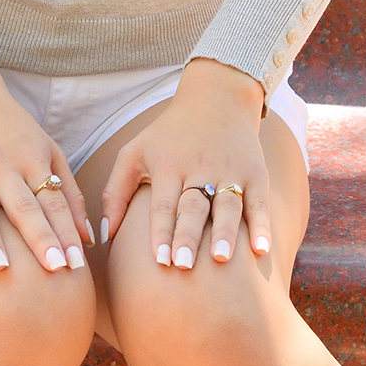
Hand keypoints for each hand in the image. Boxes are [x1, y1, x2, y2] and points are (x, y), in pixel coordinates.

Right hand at [0, 56, 94, 272]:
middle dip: (40, 237)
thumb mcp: (47, 149)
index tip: (77, 264)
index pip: (53, 201)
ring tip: (1, 268)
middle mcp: (2, 166)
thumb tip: (87, 238)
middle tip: (54, 268)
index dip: (66, 232)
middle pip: (23, 206)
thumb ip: (68, 192)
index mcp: (32, 160)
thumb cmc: (12, 129)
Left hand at [100, 58, 271, 267]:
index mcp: (169, 165)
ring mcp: (230, 171)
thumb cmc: (168, 134)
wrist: (217, 99)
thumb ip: (115, 192)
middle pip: (193, 206)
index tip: (159, 261)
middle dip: (188, 236)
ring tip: (221, 259)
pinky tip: (261, 250)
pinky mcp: (255, 174)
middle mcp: (200, 168)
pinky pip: (259, 203)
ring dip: (224, 233)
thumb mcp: (135, 152)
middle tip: (184, 266)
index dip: (161, 231)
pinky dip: (261, 225)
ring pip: (226, 205)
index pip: (163, 203)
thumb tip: (104, 234)